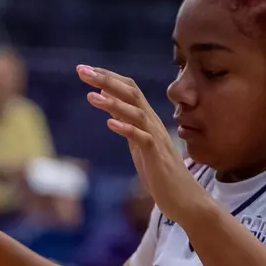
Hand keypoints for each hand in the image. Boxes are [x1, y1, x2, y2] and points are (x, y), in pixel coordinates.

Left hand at [78, 65, 211, 228]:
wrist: (182, 196)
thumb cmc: (158, 170)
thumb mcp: (136, 142)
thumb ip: (125, 122)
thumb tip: (108, 103)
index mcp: (146, 119)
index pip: (128, 89)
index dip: (107, 77)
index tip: (85, 69)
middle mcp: (152, 123)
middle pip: (131, 93)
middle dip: (106, 80)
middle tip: (82, 70)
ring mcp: (156, 138)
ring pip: (136, 113)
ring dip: (113, 103)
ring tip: (91, 95)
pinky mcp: (156, 156)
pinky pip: (143, 138)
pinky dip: (127, 129)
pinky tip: (110, 124)